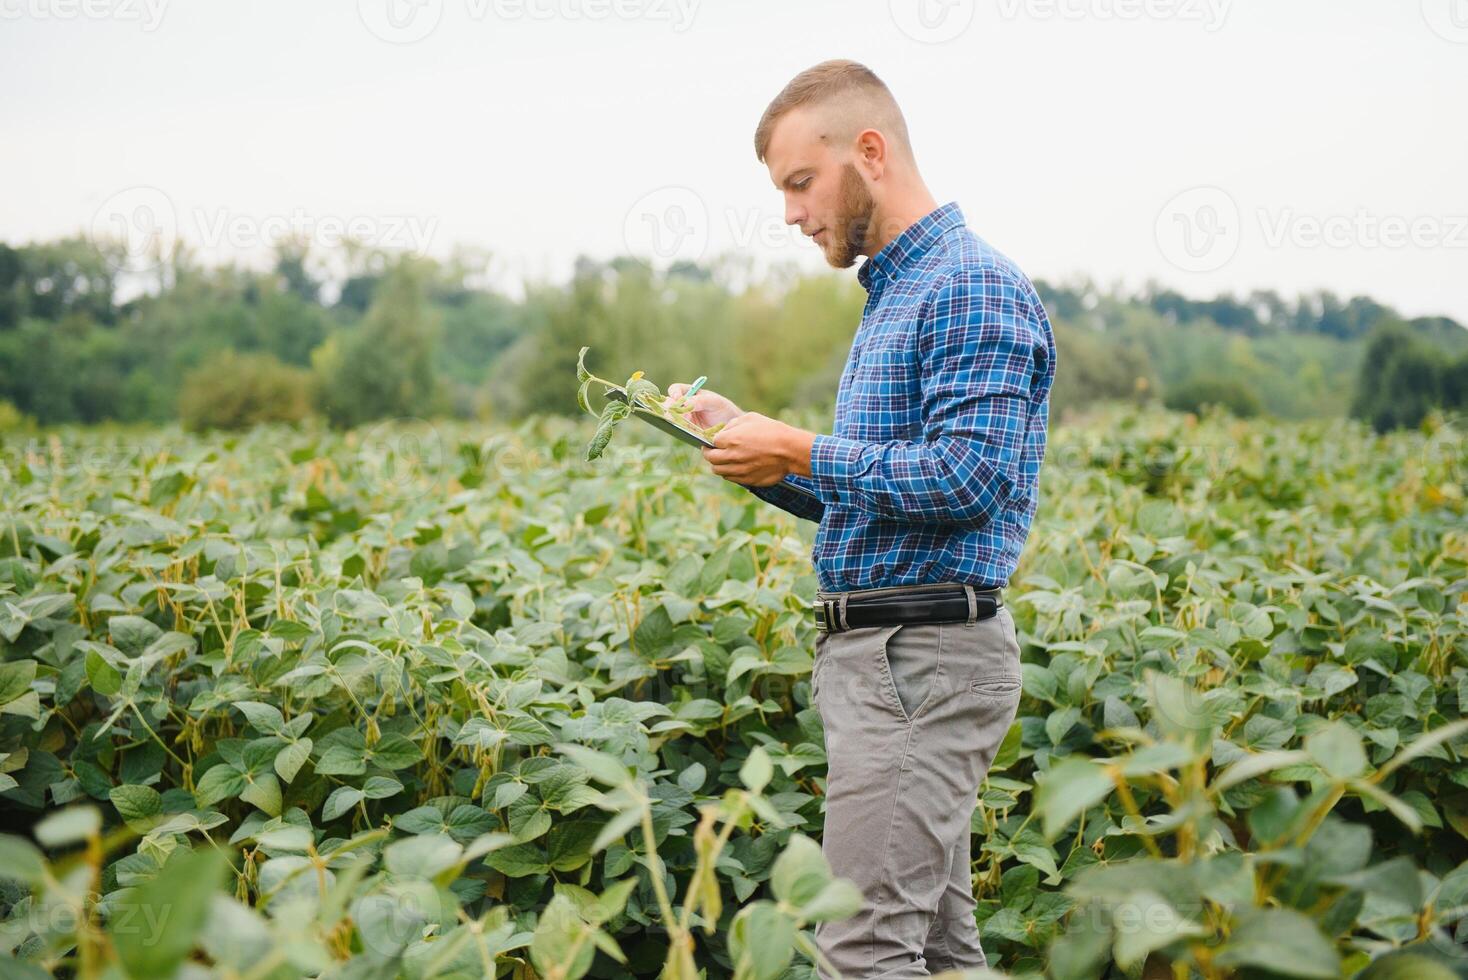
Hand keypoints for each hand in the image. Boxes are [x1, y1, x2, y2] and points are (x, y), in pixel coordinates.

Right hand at [662, 384, 741, 428]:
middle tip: (677, 412)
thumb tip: (684, 403)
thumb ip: (701, 401)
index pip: (675, 389)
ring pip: (671, 418)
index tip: (678, 398)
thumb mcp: (715, 402)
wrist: (732, 428)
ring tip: (681, 421)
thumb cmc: (724, 410)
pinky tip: (684, 430)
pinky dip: (678, 429)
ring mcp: (684, 418)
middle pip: (669, 404)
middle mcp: (684, 405)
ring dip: (673, 419)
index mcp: (690, 393)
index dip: (674, 393)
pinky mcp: (686, 430)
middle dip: (670, 408)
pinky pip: (678, 429)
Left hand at [701, 412, 815, 486]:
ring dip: (718, 465)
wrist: (791, 451)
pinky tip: (735, 467)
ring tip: (723, 460)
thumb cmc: (773, 431)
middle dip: (709, 453)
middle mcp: (732, 456)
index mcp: (730, 439)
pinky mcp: (747, 480)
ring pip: (718, 471)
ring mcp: (739, 470)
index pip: (711, 442)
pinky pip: (731, 478)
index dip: (712, 440)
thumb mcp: (752, 418)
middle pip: (710, 458)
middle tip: (711, 451)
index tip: (714, 441)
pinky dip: (729, 473)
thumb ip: (733, 424)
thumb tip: (725, 431)